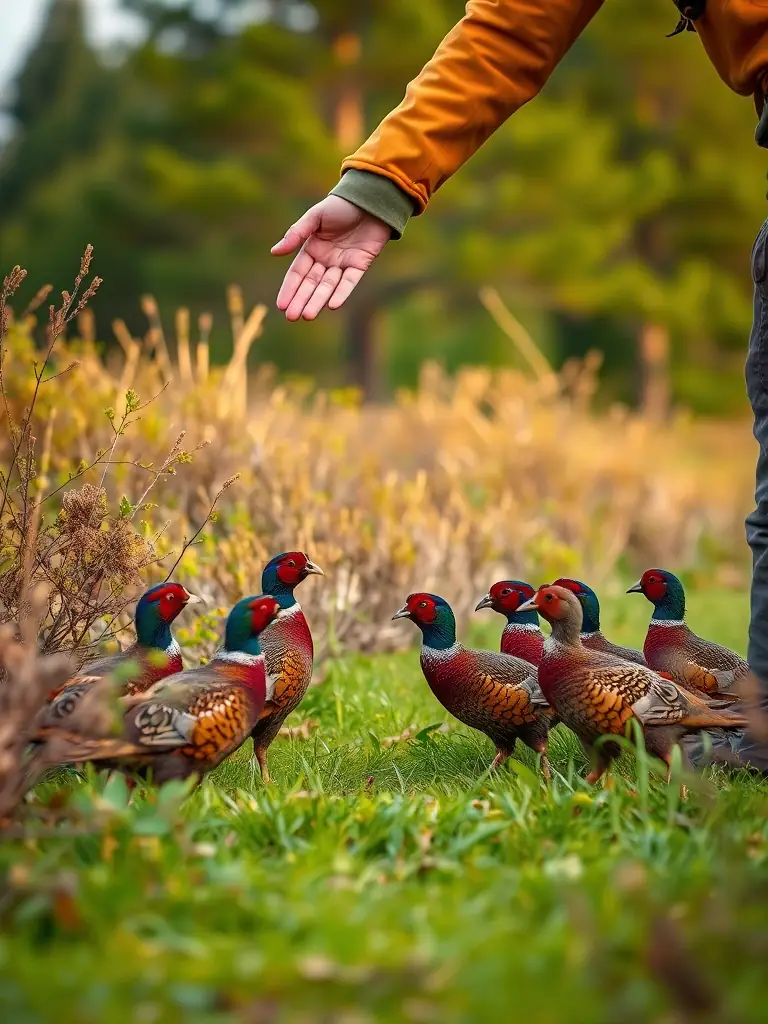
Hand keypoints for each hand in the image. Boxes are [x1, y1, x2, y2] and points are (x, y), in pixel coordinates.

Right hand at [271, 197, 390, 320]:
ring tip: (308, 316)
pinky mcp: (360, 265)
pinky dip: (342, 293)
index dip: (289, 289)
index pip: (298, 273)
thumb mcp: (315, 217)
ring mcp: (342, 263)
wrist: (369, 198)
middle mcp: (326, 259)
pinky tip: (332, 305)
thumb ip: (296, 234)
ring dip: (318, 301)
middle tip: (292, 317)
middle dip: (301, 300)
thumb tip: (275, 252)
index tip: (281, 306)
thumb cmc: (340, 205)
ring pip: (328, 287)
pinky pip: (349, 282)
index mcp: (312, 248)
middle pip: (311, 284)